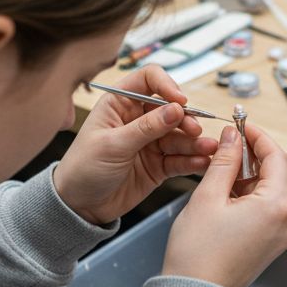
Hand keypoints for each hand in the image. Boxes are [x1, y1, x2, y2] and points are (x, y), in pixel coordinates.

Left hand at [53, 65, 216, 225]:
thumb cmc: (83, 168)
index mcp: (120, 104)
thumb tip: (175, 109)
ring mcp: (150, 142)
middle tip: (195, 130)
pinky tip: (202, 162)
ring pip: (179, 135)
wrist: (79, 206)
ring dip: (195, 141)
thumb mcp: (113, 145)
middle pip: (171, 109)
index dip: (167, 86)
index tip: (180, 101)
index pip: (149, 81)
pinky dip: (192, 160)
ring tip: (207, 149)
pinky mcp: (159, 164)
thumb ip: (146, 128)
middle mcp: (138, 119)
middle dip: (186, 119)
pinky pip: (180, 158)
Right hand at [163, 123, 286, 286]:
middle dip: (252, 155)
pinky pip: (265, 209)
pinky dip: (248, 195)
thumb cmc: (198, 254)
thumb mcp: (208, 197)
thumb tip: (233, 136)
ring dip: (248, 175)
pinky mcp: (270, 244)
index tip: (240, 125)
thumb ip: (224, 161)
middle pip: (276, 174)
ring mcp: (280, 235)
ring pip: (269, 191)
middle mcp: (286, 221)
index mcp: (276, 207)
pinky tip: (225, 191)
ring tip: (220, 168)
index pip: (276, 157)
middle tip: (227, 143)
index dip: (258, 137)